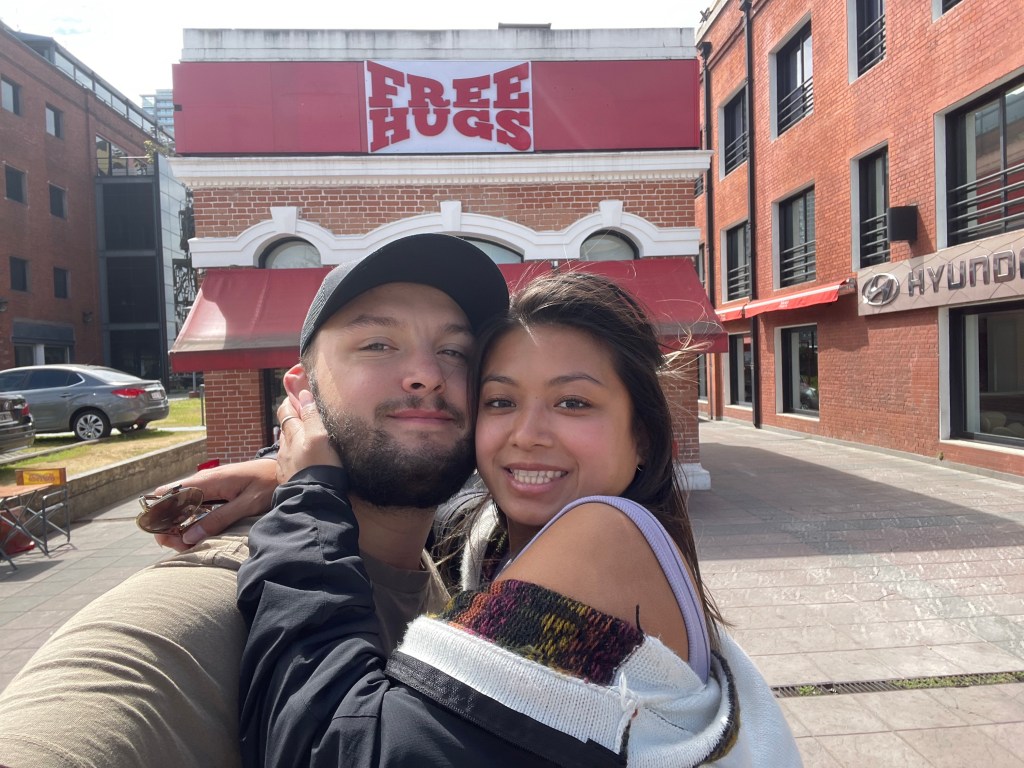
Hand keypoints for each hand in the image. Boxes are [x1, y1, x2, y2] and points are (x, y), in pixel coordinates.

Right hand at [151, 459, 277, 550]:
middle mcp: (205, 482)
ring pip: (184, 506)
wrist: (290, 471)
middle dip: (170, 524)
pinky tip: (198, 535)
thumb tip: (188, 536)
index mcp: (209, 481)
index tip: (164, 535)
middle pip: (174, 503)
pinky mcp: (219, 492)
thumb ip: (219, 519)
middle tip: (178, 546)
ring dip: (181, 524)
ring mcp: (211, 486)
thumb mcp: (247, 504)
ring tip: (187, 545)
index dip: (161, 514)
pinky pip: (198, 506)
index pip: (170, 494)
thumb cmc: (270, 484)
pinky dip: (194, 520)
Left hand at [276, 389, 341, 482]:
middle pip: (286, 429)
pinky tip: (305, 463)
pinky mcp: (289, 479)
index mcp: (293, 434)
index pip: (285, 412)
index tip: (297, 398)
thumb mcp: (320, 436)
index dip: (290, 403)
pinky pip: (291, 464)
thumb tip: (304, 396)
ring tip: (308, 441)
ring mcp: (285, 465)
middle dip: (294, 421)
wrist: (315, 500)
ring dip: (295, 441)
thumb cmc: (321, 466)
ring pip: (288, 447)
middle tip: (305, 417)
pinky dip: (297, 459)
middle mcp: (285, 448)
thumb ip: (312, 415)